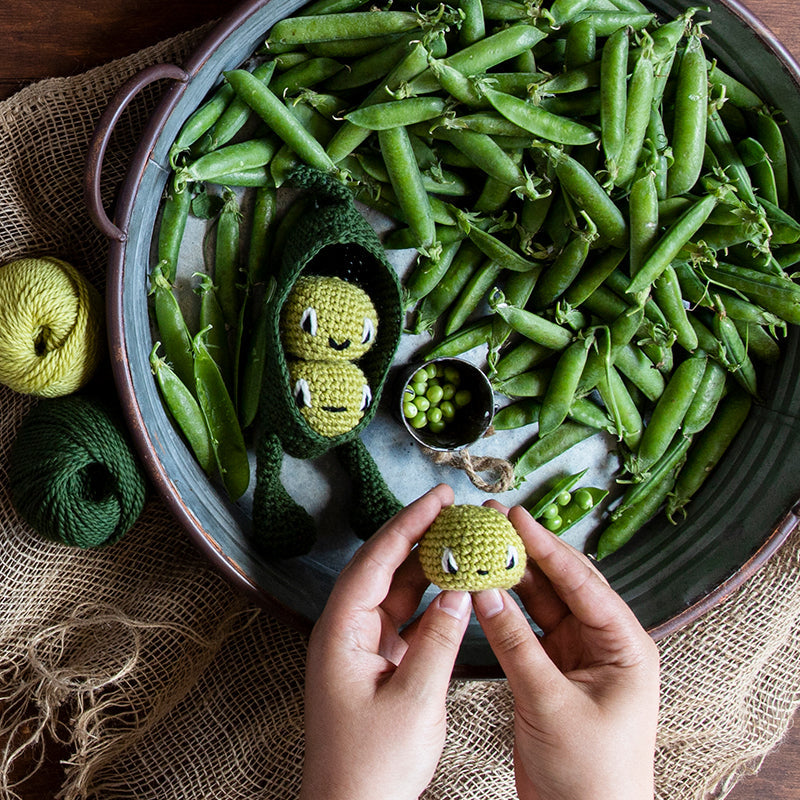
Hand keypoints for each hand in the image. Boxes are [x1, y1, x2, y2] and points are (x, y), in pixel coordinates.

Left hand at [299, 484, 470, 799]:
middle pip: (384, 568)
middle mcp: (347, 630)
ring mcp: (362, 645)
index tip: (438, 498)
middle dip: (417, 536)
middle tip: (452, 508)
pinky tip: (455, 588)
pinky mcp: (378, 662)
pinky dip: (430, 603)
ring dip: (427, 567)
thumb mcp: (415, 699)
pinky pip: (405, 619)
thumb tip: (460, 593)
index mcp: (341, 631)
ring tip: (460, 540)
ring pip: (396, 591)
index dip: (408, 524)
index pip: (376, 561)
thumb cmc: (372, 764)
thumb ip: (439, 640)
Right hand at [473, 503, 659, 799]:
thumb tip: (484, 593)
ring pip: (543, 604)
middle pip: (563, 585)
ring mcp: (577, 656)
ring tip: (485, 545)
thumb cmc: (589, 774)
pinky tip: (485, 589)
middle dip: (530, 553)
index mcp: (625, 645)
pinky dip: (506, 611)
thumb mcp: (550, 703)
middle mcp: (604, 643)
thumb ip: (516, 646)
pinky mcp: (553, 672)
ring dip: (515, 578)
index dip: (548, 547)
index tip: (517, 516)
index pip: (583, 582)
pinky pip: (528, 630)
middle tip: (495, 520)